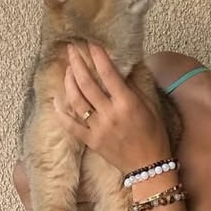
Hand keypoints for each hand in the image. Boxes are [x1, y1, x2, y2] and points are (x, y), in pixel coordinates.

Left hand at [55, 41, 170, 176]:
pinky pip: (71, 126)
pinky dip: (61, 113)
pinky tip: (56, 100)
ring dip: (69, 82)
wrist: (149, 167)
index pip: (109, 74)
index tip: (90, 43)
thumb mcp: (149, 107)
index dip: (98, 56)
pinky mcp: (91, 141)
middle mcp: (110, 114)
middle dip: (78, 63)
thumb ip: (133, 87)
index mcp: (127, 103)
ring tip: (67, 69)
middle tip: (72, 49)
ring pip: (77, 101)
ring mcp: (98, 129)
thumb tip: (121, 68)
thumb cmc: (154, 135)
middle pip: (87, 84)